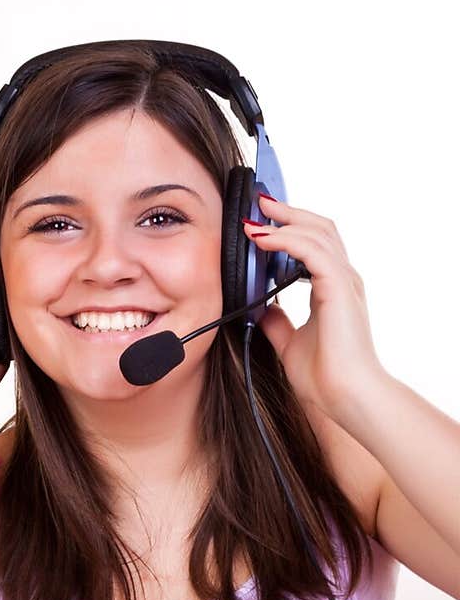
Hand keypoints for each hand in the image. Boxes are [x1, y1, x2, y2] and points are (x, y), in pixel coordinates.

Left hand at [245, 195, 387, 421]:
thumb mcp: (289, 343)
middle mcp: (342, 279)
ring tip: (255, 215)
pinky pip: (312, 251)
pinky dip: (286, 240)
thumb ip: (276, 322)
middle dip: (288, 212)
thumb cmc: (325, 378)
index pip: (314, 245)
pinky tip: (262, 238)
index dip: (290, 228)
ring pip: (317, 232)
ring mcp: (344, 281)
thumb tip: (258, 307)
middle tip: (258, 202)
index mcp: (333, 290)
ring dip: (284, 220)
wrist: (345, 397)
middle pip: (319, 228)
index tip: (262, 221)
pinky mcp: (339, 288)